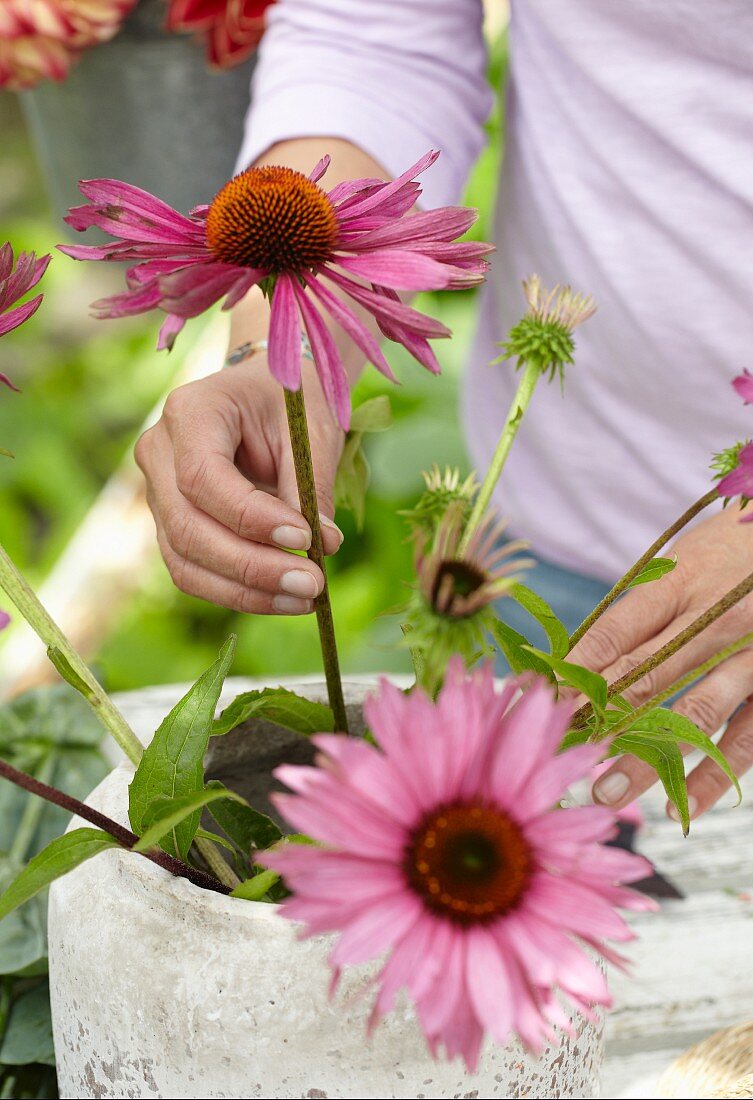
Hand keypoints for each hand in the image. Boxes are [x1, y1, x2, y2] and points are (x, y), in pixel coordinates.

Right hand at [135, 359, 344, 615]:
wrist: (266, 395)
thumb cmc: (289, 404)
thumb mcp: (309, 429)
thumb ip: (312, 485)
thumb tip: (323, 546)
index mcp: (190, 412)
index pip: (202, 477)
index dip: (250, 517)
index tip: (304, 537)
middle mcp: (159, 453)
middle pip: (187, 527)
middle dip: (252, 566)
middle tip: (312, 583)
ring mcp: (158, 494)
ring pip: (186, 560)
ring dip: (246, 591)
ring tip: (305, 598)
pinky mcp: (172, 526)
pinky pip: (194, 572)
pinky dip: (239, 593)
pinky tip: (285, 598)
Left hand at [569, 504, 752, 819]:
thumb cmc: (728, 552)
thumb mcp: (681, 561)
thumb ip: (639, 609)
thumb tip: (577, 662)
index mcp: (682, 580)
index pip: (617, 629)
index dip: (577, 667)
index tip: (542, 701)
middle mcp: (717, 620)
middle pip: (647, 677)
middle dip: (598, 719)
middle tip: (559, 755)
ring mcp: (751, 656)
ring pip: (692, 717)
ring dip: (644, 758)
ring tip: (603, 791)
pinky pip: (745, 741)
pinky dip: (713, 776)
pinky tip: (677, 804)